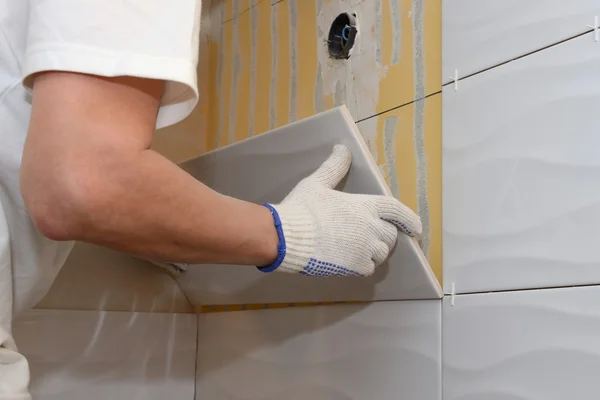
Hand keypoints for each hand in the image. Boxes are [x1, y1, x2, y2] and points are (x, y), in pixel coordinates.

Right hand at [259, 144, 421, 276]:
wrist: (287, 237)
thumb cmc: (303, 208)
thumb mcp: (317, 183)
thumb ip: (334, 168)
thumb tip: (342, 149)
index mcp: (365, 206)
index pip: (396, 210)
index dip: (408, 218)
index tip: (416, 227)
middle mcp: (371, 228)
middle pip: (390, 235)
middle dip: (385, 235)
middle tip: (372, 236)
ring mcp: (365, 249)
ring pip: (382, 253)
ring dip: (376, 251)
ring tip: (361, 248)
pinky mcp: (355, 267)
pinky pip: (369, 268)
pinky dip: (364, 265)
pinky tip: (351, 260)